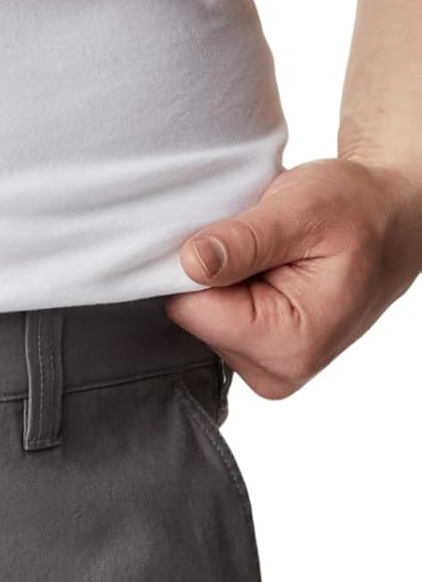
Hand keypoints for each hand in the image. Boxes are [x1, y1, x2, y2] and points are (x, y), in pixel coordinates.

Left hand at [166, 157, 421, 398]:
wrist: (390, 222)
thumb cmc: (359, 212)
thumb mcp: (304, 210)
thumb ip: (245, 240)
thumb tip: (191, 262)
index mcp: (288, 345)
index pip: (191, 310)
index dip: (201, 267)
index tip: (239, 239)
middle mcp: (274, 371)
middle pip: (196, 319)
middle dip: (217, 276)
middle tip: (266, 248)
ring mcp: (265, 370)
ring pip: (203, 320)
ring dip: (227, 282)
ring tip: (274, 260)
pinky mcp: (257, 360)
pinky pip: (216, 323)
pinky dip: (233, 292)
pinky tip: (268, 275)